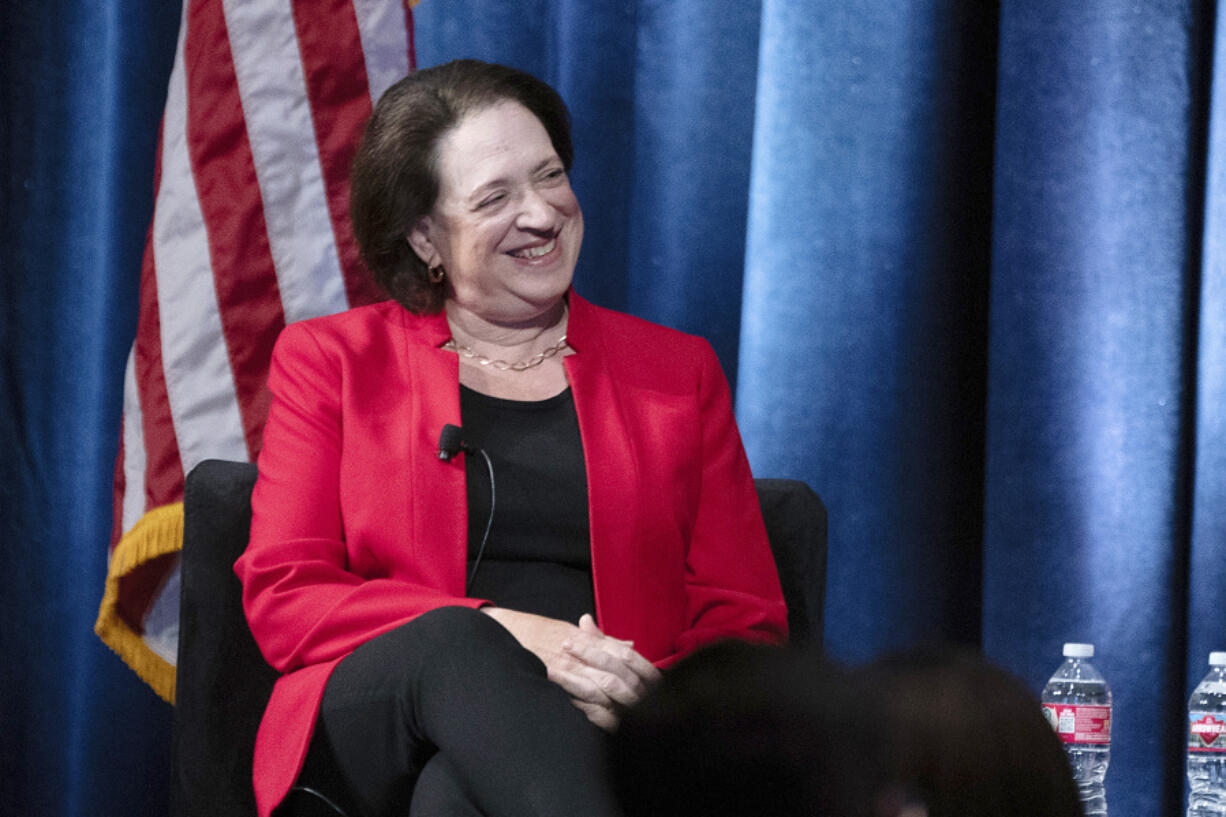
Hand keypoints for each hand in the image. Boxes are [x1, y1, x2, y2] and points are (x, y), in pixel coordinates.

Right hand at [481, 608, 659, 729]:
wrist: (509, 632)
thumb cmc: (543, 632)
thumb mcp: (575, 631)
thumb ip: (605, 641)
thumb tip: (631, 645)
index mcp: (590, 640)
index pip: (624, 655)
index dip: (642, 671)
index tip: (655, 687)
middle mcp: (582, 655)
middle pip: (616, 676)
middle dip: (634, 694)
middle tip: (649, 709)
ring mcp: (569, 671)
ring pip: (602, 691)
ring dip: (618, 706)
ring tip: (633, 720)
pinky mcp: (557, 685)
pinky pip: (580, 704)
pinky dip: (595, 716)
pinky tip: (607, 725)